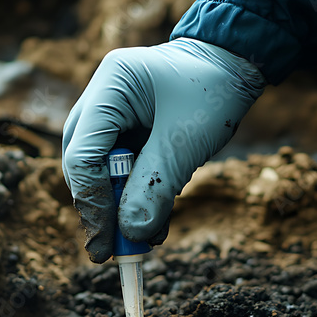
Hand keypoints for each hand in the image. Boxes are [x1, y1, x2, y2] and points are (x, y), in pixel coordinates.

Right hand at [61, 38, 265, 261]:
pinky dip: (136, 197)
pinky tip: (154, 223)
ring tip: (143, 239)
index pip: (81, 155)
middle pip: (81, 164)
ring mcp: (110, 114)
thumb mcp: (187, 142)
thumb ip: (156, 186)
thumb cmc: (214, 91)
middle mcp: (100, 98)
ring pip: (99, 171)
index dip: (91, 203)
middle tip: (114, 251)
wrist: (235, 66)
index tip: (105, 244)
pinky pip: (121, 170)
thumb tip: (131, 234)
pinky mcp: (125, 130)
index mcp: (110, 86)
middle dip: (101, 208)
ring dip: (120, 207)